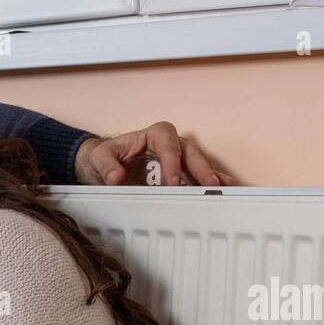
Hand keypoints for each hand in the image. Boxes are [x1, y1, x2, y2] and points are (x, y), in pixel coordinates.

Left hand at [73, 123, 236, 187]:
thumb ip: (105, 165)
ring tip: (223, 190)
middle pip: (189, 154)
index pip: (167, 145)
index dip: (172, 163)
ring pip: (198, 166)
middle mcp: (170, 144)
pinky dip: (210, 183)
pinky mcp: (179, 174)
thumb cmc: (105, 157)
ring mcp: (178, 159)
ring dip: (211, 177)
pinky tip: (224, 190)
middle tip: (208, 185)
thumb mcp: (99, 158)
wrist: (104, 166)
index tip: (172, 181)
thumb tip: (116, 177)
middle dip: (200, 169)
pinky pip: (197, 177)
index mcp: (154, 134)